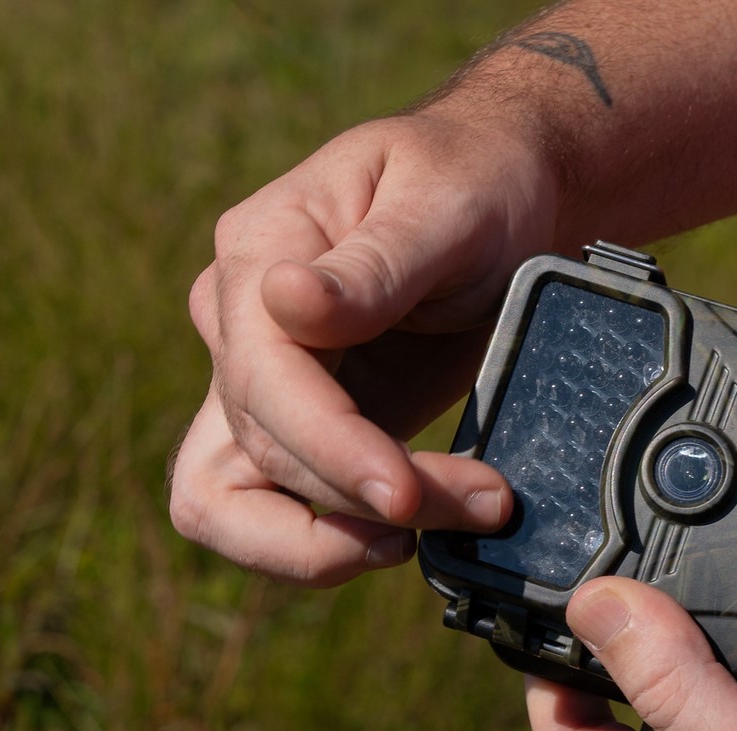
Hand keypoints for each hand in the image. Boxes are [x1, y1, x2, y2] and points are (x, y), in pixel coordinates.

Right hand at [170, 108, 559, 584]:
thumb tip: (283, 300)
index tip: (408, 497)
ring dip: (332, 542)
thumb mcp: (445, 203)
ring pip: (230, 505)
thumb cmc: (476, 181)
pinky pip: (275, 511)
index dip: (333, 452)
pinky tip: (414, 532)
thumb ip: (374, 263)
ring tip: (433, 537)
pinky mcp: (300, 427)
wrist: (505, 195)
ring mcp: (260, 381)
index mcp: (258, 256)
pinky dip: (335, 539)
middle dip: (370, 501)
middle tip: (488, 503)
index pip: (264, 383)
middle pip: (259, 455)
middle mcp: (238, 323)